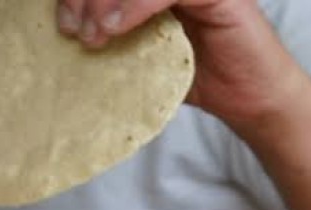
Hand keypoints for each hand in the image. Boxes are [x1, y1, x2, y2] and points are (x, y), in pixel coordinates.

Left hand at [56, 0, 310, 135]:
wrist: (248, 99)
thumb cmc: (195, 78)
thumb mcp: (140, 58)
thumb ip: (111, 40)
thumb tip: (66, 41)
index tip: (62, 24)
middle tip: (71, 29)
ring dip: (104, 1)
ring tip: (91, 36)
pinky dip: (134, 6)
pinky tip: (113, 29)